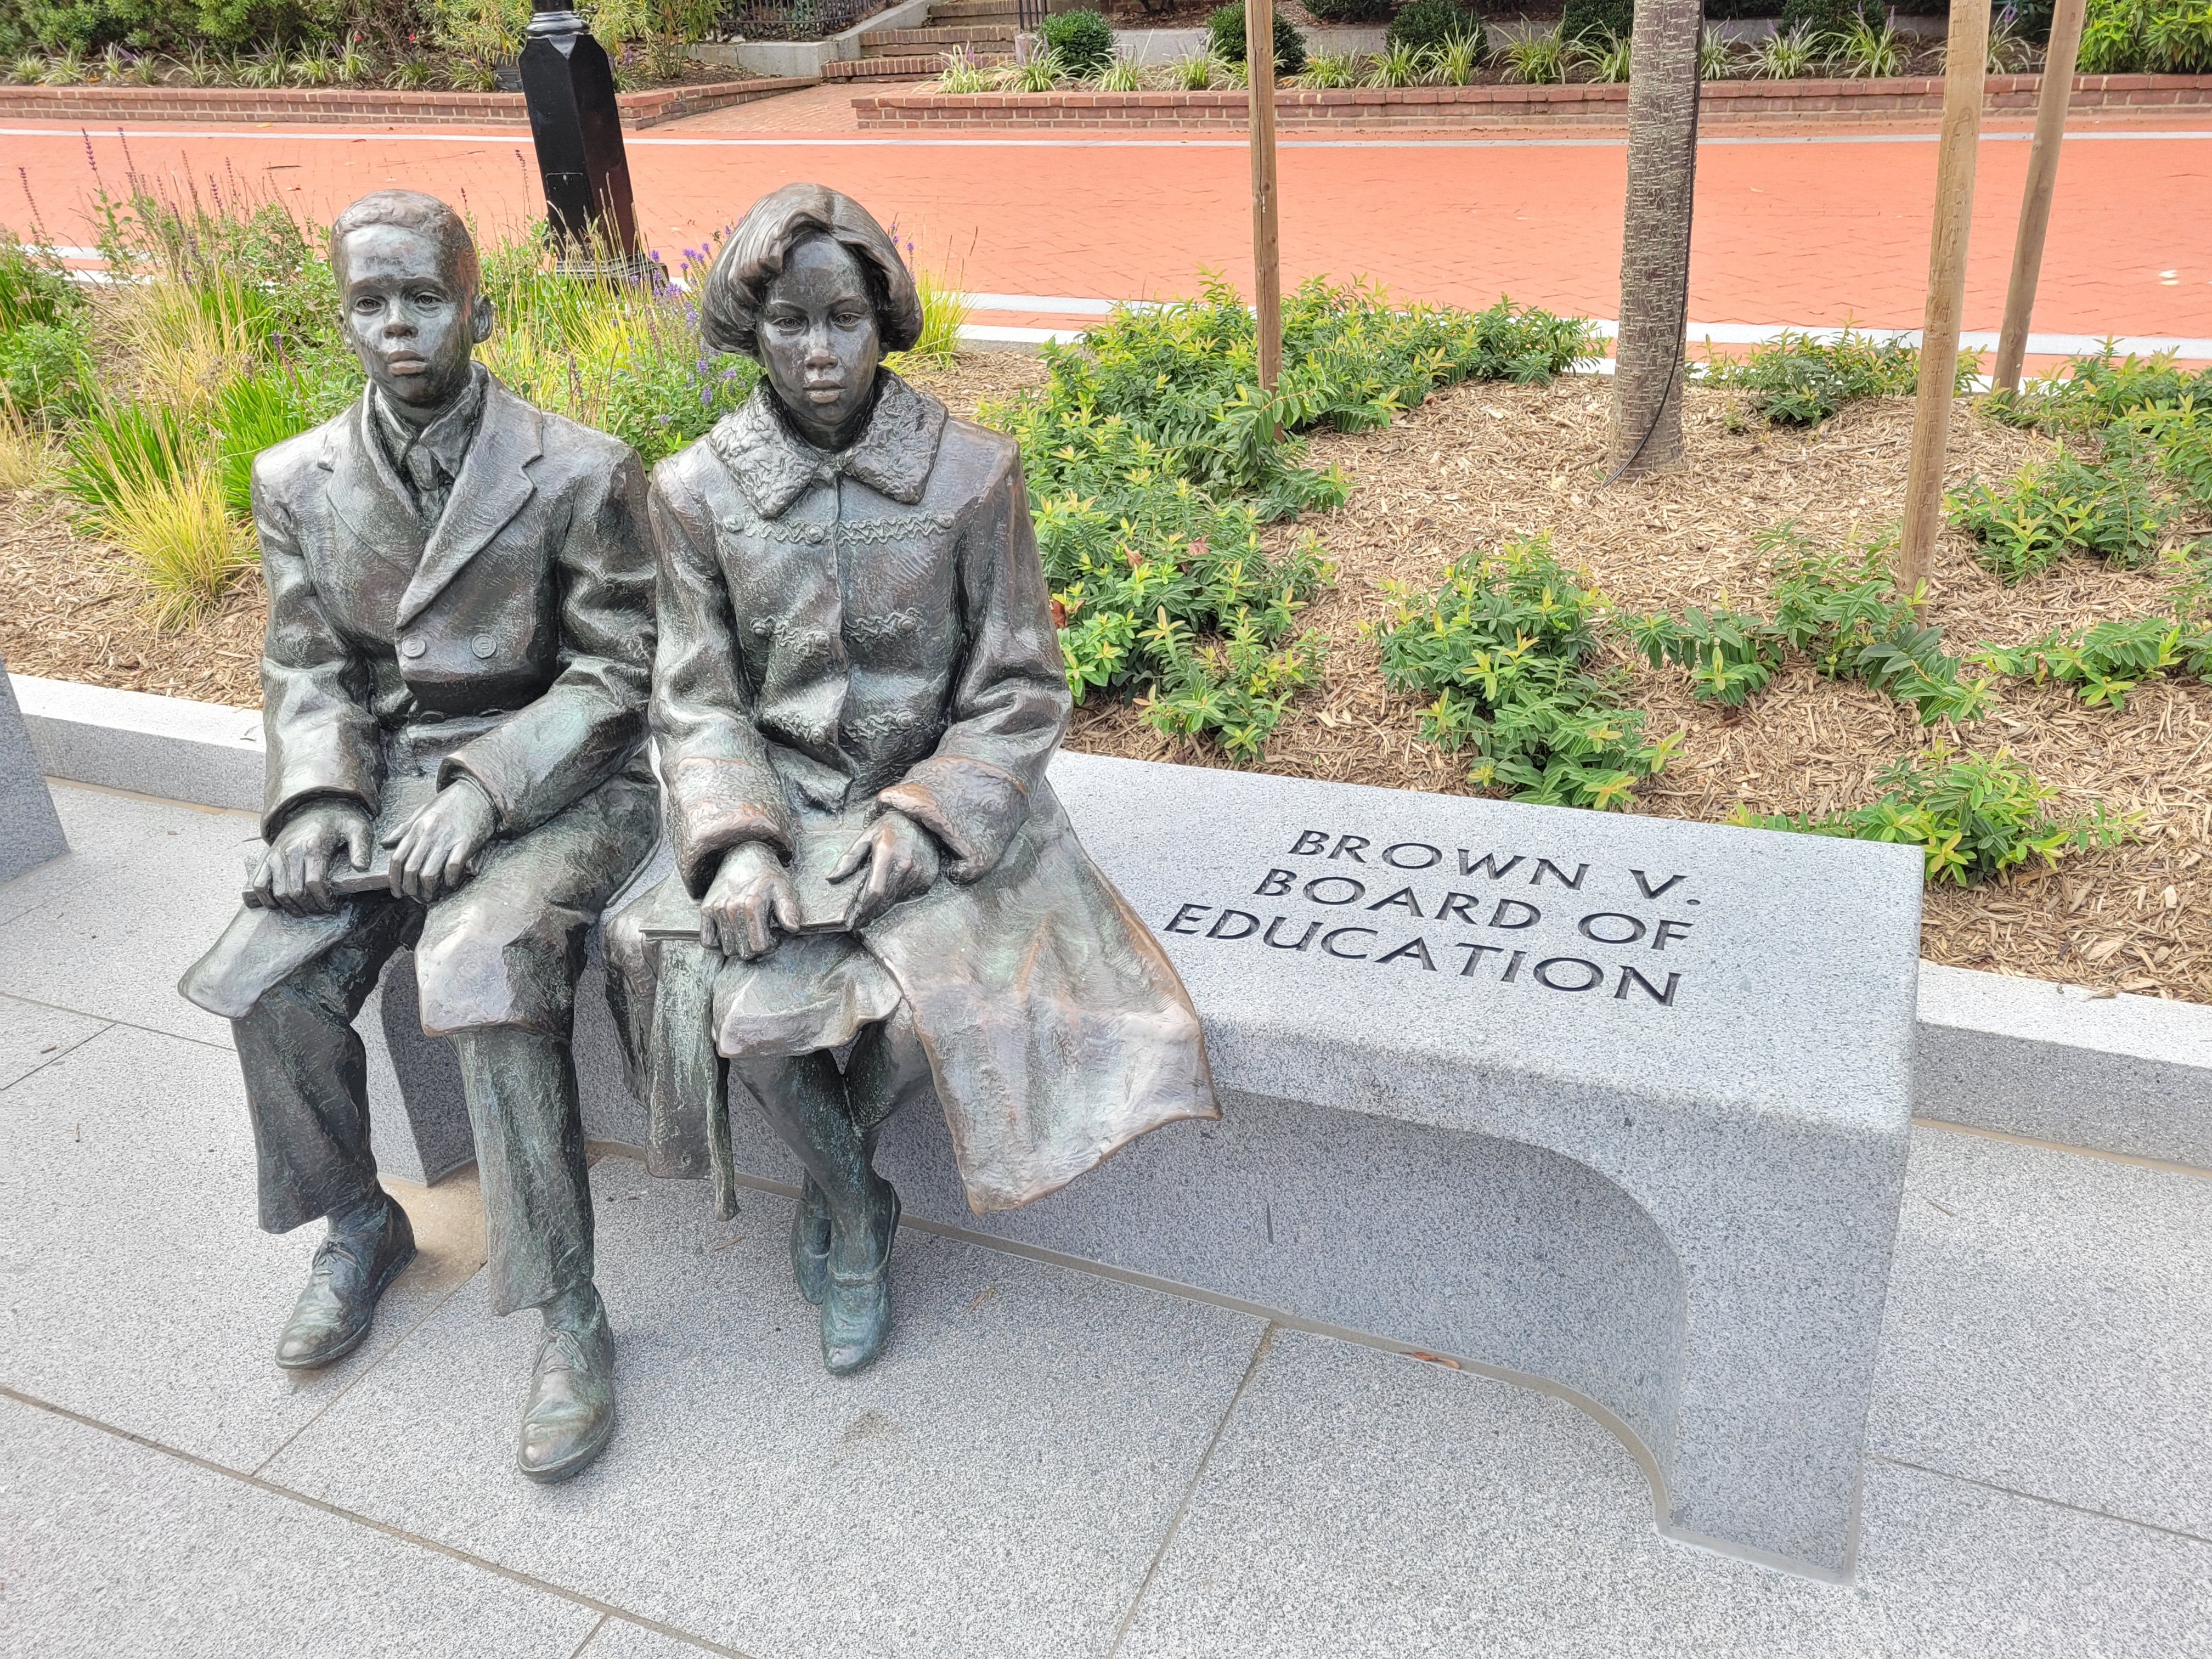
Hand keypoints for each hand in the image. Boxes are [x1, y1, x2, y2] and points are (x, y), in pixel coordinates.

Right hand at [252, 800, 373, 916]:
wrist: (312, 804)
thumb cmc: (338, 820)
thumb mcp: (357, 828)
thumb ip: (361, 847)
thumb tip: (361, 867)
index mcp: (313, 847)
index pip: (314, 884)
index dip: (324, 901)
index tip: (332, 906)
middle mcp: (291, 852)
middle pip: (295, 892)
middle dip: (310, 907)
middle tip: (321, 909)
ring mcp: (276, 856)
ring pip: (278, 892)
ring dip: (291, 907)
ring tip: (305, 908)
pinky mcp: (267, 858)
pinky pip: (259, 884)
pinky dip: (266, 899)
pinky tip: (279, 904)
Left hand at [382, 777, 496, 902]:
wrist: (477, 791)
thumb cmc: (450, 803)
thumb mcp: (423, 811)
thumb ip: (404, 828)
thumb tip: (386, 842)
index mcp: (416, 828)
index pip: (397, 859)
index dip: (394, 880)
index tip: (397, 892)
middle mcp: (428, 834)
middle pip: (411, 870)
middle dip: (411, 889)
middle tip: (415, 898)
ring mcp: (447, 839)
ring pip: (429, 873)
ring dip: (428, 890)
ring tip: (431, 896)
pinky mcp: (466, 843)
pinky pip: (453, 868)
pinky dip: (450, 881)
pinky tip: (450, 884)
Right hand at [701, 841, 800, 959]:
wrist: (743, 854)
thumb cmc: (766, 875)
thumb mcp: (783, 888)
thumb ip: (789, 909)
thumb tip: (793, 928)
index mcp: (752, 905)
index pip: (760, 946)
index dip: (770, 945)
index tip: (774, 935)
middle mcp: (731, 908)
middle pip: (744, 951)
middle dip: (757, 946)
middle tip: (763, 932)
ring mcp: (716, 909)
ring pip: (728, 949)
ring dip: (740, 945)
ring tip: (750, 929)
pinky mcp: (705, 909)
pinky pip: (707, 941)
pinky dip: (718, 942)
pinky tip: (732, 932)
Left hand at [829, 809, 941, 929]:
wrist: (920, 820)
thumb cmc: (889, 828)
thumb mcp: (866, 837)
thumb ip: (849, 859)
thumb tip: (831, 878)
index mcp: (887, 855)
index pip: (874, 892)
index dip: (865, 909)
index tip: (857, 918)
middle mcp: (905, 865)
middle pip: (886, 900)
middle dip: (873, 910)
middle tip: (863, 916)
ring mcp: (920, 873)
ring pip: (898, 899)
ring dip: (887, 902)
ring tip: (879, 897)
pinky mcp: (929, 877)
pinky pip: (911, 894)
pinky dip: (901, 894)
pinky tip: (897, 884)